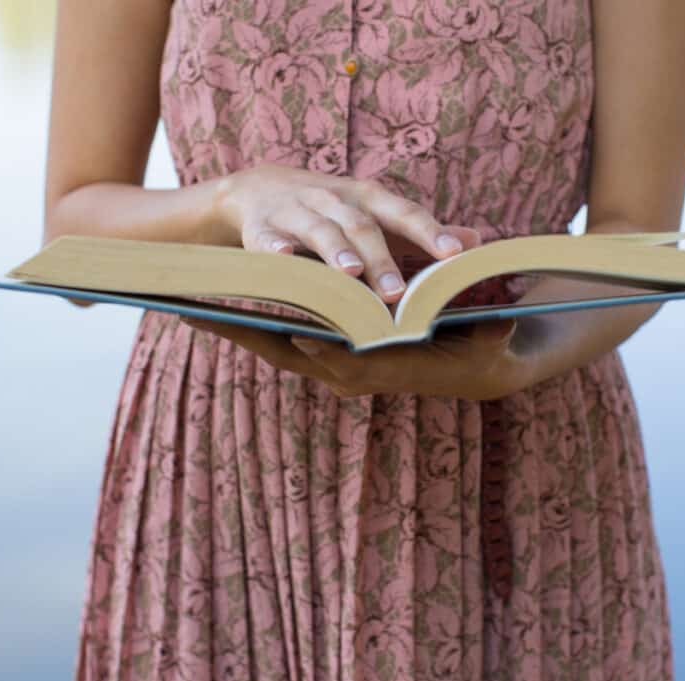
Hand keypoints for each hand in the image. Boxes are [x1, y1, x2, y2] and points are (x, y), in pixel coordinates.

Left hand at [180, 316, 539, 400]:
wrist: (485, 365)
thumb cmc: (487, 346)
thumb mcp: (492, 339)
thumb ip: (488, 331)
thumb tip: (497, 323)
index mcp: (381, 368)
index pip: (331, 356)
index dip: (295, 338)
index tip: (250, 318)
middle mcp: (350, 373)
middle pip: (285, 352)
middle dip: (239, 333)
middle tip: (189, 309)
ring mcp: (336, 365)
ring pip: (276, 346)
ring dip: (234, 327)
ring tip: (187, 304)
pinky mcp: (330, 353)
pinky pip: (282, 338)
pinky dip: (252, 323)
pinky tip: (222, 302)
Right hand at [205, 161, 481, 302]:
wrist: (257, 187)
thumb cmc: (331, 208)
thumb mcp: (375, 211)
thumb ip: (420, 231)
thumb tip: (475, 242)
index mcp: (367, 198)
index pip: (404, 213)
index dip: (429, 232)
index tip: (453, 255)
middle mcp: (333, 200)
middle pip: (361, 227)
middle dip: (380, 259)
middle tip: (396, 293)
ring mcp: (296, 212)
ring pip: (318, 231)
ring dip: (334, 252)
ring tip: (350, 275)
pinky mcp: (261, 227)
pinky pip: (266, 238)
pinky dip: (273, 248)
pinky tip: (280, 260)